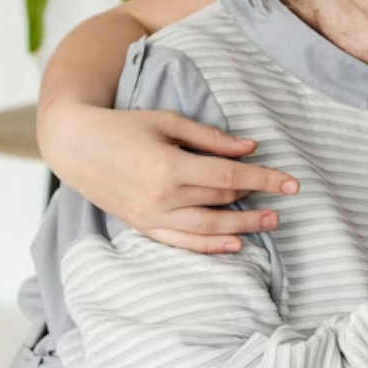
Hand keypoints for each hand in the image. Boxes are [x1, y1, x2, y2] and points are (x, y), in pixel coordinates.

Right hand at [38, 101, 298, 252]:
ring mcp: (150, 216)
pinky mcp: (142, 225)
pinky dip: (210, 246)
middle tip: (284, 196)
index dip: (265, 180)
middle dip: (256, 198)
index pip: (230, 178)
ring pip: (207, 227)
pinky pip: (182, 242)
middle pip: (221, 200)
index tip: (293, 183)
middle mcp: (161, 197)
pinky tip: (234, 244)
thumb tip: (251, 148)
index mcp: (169, 166)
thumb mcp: (169, 122)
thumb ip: (211, 138)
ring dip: (243, 226)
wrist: (74, 144)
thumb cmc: (124, 126)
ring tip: (272, 222)